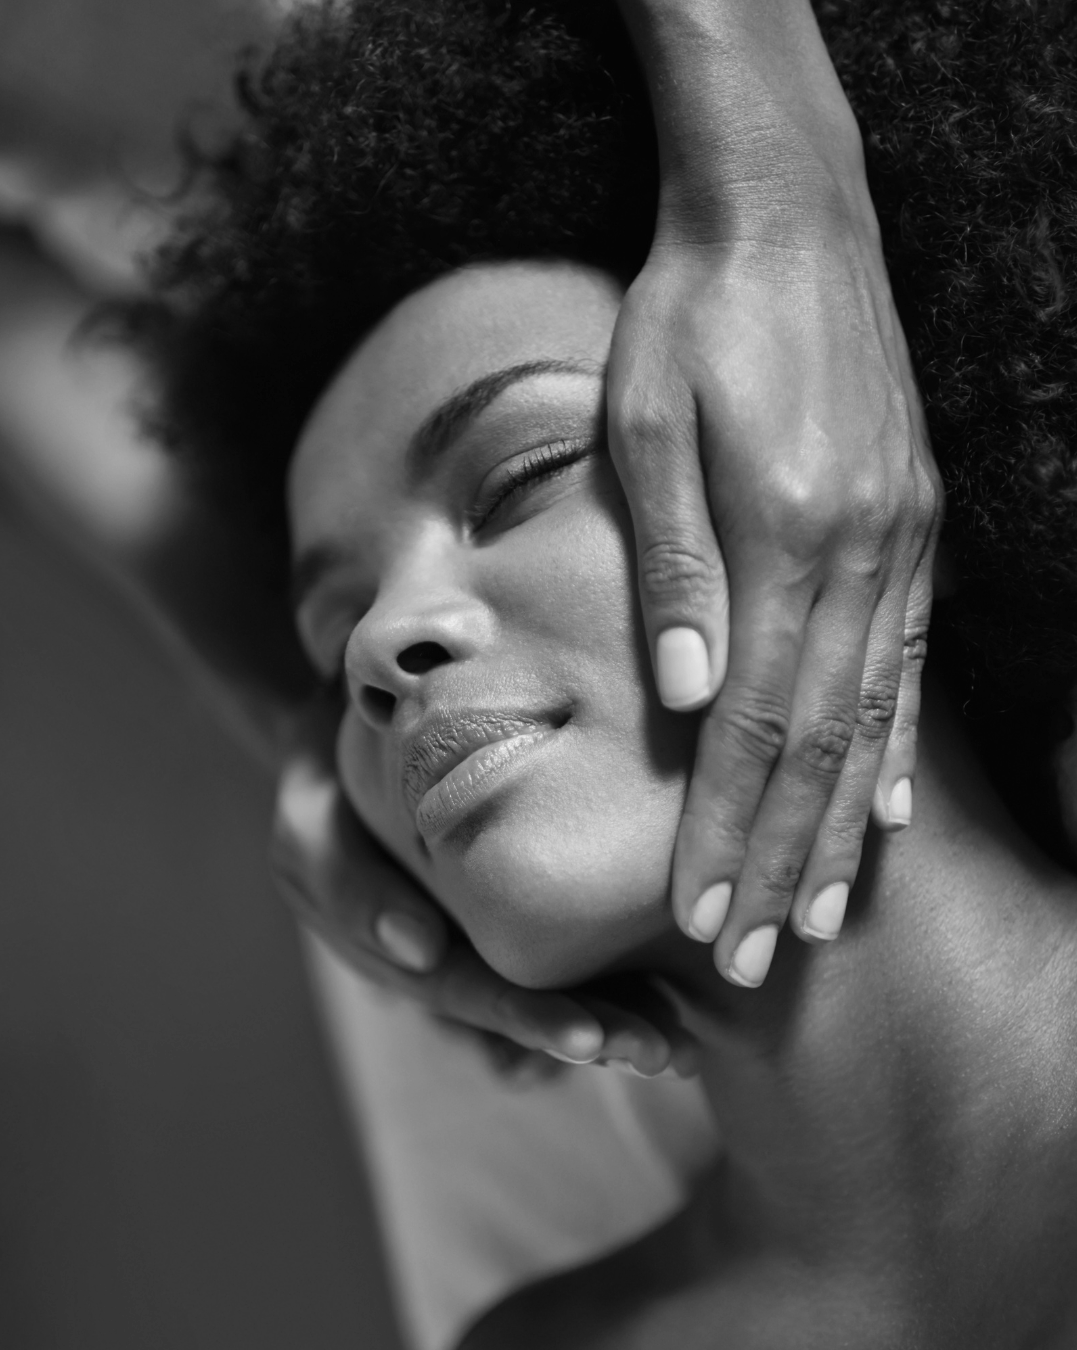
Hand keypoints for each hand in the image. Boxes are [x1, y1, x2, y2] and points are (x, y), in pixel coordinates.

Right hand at [271, 710, 698, 1075]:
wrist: (348, 733)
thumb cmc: (328, 777)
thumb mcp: (309, 826)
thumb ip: (350, 886)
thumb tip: (422, 951)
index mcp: (402, 959)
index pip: (472, 997)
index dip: (529, 1022)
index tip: (591, 1040)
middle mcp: (450, 963)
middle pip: (529, 1009)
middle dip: (596, 1035)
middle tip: (662, 1053)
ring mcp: (481, 937)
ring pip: (556, 990)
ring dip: (620, 1021)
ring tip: (681, 1046)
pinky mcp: (513, 902)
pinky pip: (573, 947)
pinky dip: (621, 974)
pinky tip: (679, 997)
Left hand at [608, 221, 941, 987]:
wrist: (787, 217)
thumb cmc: (691, 317)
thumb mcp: (647, 426)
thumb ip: (673, 568)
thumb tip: (685, 697)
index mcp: (786, 534)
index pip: (753, 724)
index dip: (726, 828)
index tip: (697, 912)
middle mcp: (862, 552)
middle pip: (820, 743)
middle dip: (781, 858)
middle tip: (751, 957)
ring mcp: (902, 540)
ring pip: (875, 717)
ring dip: (845, 827)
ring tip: (820, 914)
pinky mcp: (915, 523)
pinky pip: (912, 660)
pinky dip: (898, 745)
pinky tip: (890, 806)